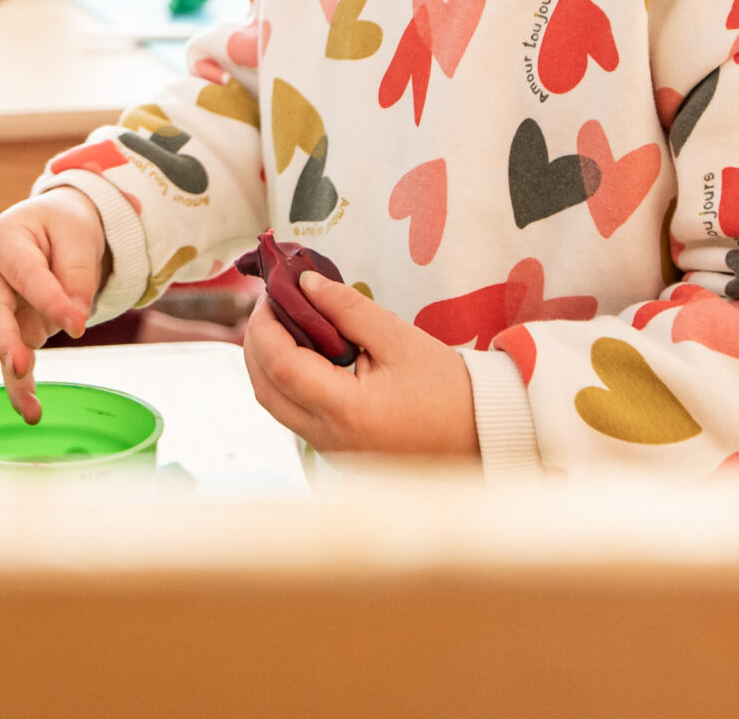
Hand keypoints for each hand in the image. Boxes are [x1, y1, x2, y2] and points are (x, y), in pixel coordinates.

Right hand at [0, 188, 107, 422]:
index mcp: (6, 242)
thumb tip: (75, 319)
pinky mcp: (6, 330)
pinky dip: (16, 386)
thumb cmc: (61, 226)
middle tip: (17, 365)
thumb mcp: (77, 234)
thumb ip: (77, 274)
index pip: (26, 274)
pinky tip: (30, 410)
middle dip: (1, 341)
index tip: (77, 323)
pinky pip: (5, 360)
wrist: (52, 226)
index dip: (50, 299)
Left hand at [243, 269, 479, 457]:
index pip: (279, 365)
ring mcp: (329, 452)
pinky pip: (293, 415)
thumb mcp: (399, 338)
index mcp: (346, 411)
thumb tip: (305, 284)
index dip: (265, 325)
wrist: (481, 437)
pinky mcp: (334, 453)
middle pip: (265, 388)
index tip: (271, 294)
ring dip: (268, 362)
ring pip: (274, 404)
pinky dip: (287, 381)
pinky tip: (303, 353)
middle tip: (271, 305)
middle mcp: (329, 439)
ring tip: (285, 323)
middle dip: (257, 342)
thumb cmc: (448, 389)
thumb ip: (348, 308)